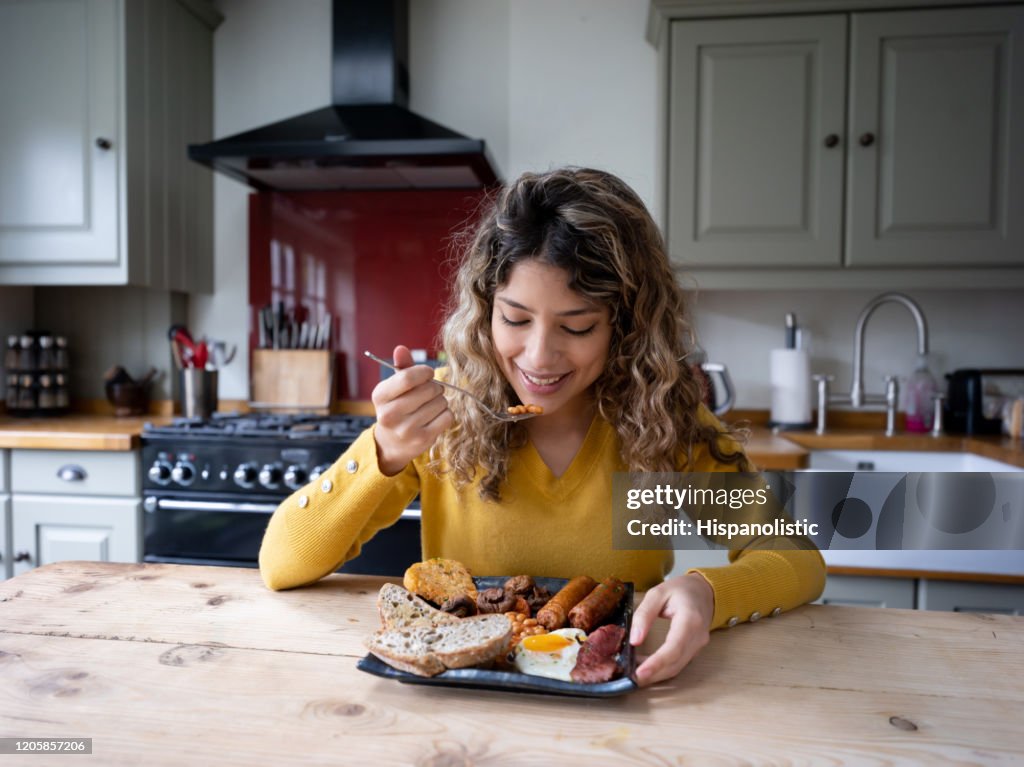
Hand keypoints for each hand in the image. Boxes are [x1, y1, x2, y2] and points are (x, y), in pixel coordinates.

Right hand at [371, 345, 452, 475]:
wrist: (391, 444)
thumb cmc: (396, 408)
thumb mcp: (393, 388)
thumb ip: (401, 367)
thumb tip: (401, 348)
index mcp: (380, 396)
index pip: (408, 378)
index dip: (424, 372)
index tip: (428, 374)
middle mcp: (389, 415)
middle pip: (428, 390)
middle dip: (435, 387)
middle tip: (430, 392)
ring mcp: (406, 430)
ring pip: (440, 402)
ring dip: (440, 400)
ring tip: (430, 405)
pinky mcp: (422, 440)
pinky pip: (447, 417)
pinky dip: (446, 414)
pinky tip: (435, 417)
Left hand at [629, 573, 713, 686]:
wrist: (704, 591)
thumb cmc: (680, 589)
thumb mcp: (657, 593)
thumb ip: (644, 614)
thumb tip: (634, 640)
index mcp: (690, 620)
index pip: (674, 648)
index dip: (657, 663)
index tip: (639, 673)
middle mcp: (698, 637)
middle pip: (675, 663)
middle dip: (653, 674)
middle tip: (631, 679)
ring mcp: (698, 645)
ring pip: (677, 667)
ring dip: (656, 674)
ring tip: (635, 674)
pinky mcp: (694, 650)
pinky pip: (678, 663)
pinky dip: (662, 668)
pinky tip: (646, 666)